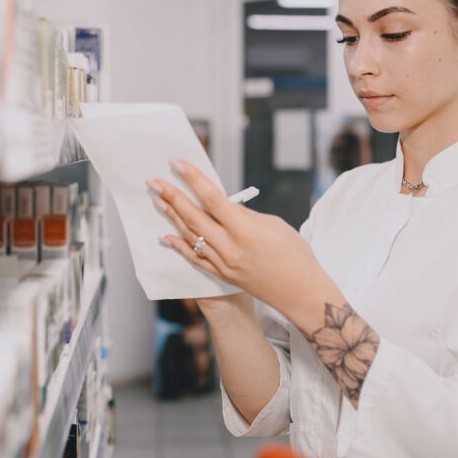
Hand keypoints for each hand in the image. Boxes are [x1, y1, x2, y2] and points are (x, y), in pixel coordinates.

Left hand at [148, 159, 339, 324]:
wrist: (302, 293)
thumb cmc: (296, 254)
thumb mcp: (274, 225)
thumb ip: (245, 215)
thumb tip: (223, 206)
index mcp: (246, 230)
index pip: (212, 199)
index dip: (192, 179)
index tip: (176, 164)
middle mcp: (231, 248)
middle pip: (194, 217)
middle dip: (173, 197)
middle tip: (155, 183)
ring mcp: (224, 265)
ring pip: (191, 237)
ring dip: (173, 218)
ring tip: (158, 201)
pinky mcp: (223, 276)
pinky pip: (196, 259)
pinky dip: (180, 246)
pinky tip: (166, 236)